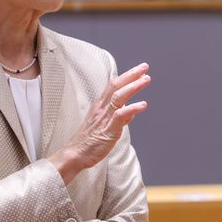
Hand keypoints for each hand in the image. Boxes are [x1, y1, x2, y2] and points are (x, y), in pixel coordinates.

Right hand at [50, 62, 150, 183]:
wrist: (75, 154)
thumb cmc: (89, 141)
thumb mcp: (104, 125)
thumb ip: (118, 117)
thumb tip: (130, 112)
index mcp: (100, 106)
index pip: (113, 86)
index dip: (126, 76)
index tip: (139, 70)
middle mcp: (102, 108)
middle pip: (116, 86)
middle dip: (131, 75)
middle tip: (145, 67)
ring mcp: (104, 118)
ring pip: (118, 97)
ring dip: (133, 87)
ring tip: (146, 80)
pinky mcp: (108, 130)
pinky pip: (120, 116)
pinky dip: (132, 109)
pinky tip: (143, 105)